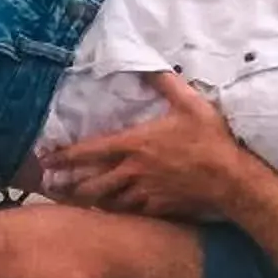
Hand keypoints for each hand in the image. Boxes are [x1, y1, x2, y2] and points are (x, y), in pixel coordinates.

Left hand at [42, 74, 255, 217]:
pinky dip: (118, 211)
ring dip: (91, 201)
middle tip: (56, 187)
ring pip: (108, 201)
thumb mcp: (190, 103)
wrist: (230, 179)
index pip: (92, 151)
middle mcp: (134, 171)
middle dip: (71, 186)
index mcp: (136, 144)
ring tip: (77, 200)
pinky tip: (112, 211)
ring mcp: (145, 192)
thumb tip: (148, 64)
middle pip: (92, 183)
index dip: (66, 156)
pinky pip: (130, 212)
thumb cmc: (209, 139)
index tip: (47, 159)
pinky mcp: (158, 207)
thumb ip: (166, 83)